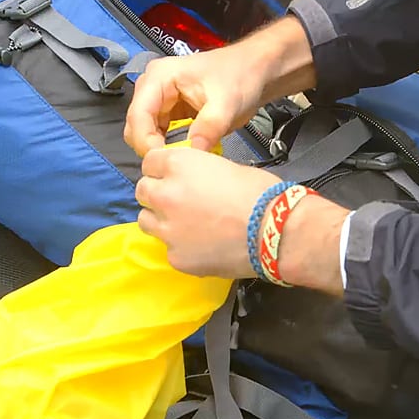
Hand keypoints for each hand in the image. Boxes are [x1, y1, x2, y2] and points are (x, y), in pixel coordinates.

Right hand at [124, 16, 316, 156]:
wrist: (254, 71)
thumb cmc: (240, 78)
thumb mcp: (226, 104)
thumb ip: (208, 128)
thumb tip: (192, 153)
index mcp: (159, 77)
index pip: (138, 115)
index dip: (146, 142)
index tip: (164, 161)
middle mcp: (152, 86)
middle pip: (135, 125)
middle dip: (150, 146)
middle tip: (172, 163)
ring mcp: (159, 98)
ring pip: (144, 131)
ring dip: (157, 147)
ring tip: (179, 160)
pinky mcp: (168, 109)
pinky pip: (157, 133)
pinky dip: (166, 145)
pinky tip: (182, 153)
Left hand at [135, 147, 348, 294]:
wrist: (275, 232)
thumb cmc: (261, 193)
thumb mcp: (225, 167)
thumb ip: (198, 174)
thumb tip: (192, 183)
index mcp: (179, 165)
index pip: (150, 162)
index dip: (163, 169)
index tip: (174, 176)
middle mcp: (165, 194)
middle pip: (143, 191)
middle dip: (157, 193)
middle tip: (179, 202)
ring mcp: (167, 229)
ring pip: (146, 221)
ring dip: (160, 220)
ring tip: (185, 225)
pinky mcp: (176, 257)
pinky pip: (168, 248)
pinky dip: (180, 246)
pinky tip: (202, 247)